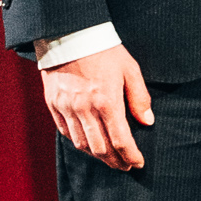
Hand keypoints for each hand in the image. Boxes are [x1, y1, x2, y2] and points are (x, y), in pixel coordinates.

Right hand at [41, 43, 154, 170]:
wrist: (69, 35)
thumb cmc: (104, 50)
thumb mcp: (130, 69)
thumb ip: (139, 97)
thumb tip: (148, 122)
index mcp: (107, 101)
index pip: (121, 140)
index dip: (131, 156)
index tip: (138, 163)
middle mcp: (85, 109)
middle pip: (100, 148)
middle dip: (115, 161)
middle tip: (125, 166)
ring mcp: (66, 108)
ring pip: (82, 144)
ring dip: (97, 156)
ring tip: (109, 158)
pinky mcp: (53, 105)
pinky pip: (66, 132)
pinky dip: (79, 143)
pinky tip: (89, 145)